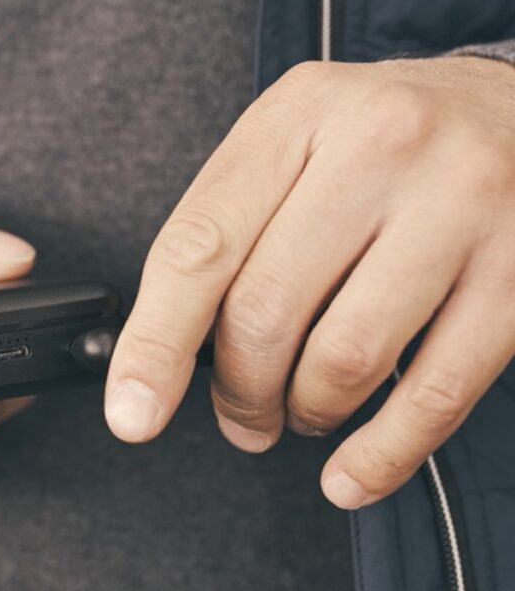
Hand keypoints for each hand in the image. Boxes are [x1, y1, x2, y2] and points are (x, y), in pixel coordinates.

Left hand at [105, 57, 514, 508]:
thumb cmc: (380, 141)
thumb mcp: (291, 142)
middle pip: (265, 310)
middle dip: (238, 390)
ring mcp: (458, 204)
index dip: (154, 343)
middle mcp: (379, 146)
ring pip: (344, 357)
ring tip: (301, 412)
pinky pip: (434, 392)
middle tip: (240, 413)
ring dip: (305, 411)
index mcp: (296, 115)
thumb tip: (162, 352)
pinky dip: (382, 453)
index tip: (132, 412)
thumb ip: (227, 226)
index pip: (199, 247)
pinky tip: (351, 475)